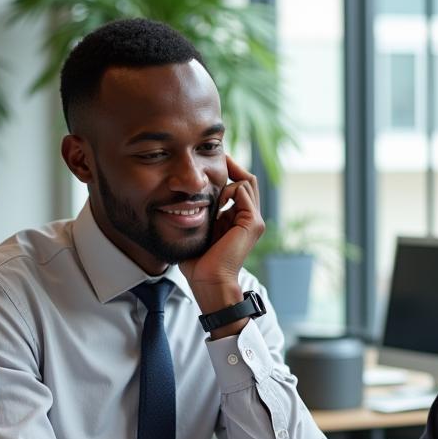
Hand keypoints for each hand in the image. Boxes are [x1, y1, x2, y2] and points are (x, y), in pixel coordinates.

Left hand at [179, 157, 264, 319]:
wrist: (208, 280)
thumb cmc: (198, 261)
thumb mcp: (198, 229)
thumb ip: (199, 213)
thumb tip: (183, 199)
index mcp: (238, 219)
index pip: (239, 186)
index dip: (227, 172)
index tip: (209, 163)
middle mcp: (250, 218)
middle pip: (247, 180)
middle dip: (231, 166)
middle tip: (214, 158)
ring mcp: (254, 220)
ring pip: (247, 181)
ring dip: (228, 179)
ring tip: (212, 188)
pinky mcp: (252, 223)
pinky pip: (243, 191)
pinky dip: (229, 189)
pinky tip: (216, 200)